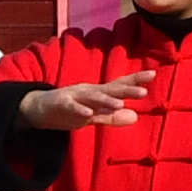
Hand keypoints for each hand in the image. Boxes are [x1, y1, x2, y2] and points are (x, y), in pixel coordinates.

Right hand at [20, 74, 155, 132]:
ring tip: (119, 103)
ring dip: (105, 100)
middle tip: (143, 91)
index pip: (119, 85)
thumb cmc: (68, 111)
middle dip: (126, 90)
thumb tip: (135, 117)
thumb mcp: (93, 116)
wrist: (39, 109)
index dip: (135, 80)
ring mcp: (75, 97)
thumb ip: (112, 117)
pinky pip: (71, 107)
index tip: (153, 74)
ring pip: (92, 98)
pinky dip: (79, 109)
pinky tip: (88, 113)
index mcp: (98, 94)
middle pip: (110, 89)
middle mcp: (89, 91)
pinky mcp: (61, 104)